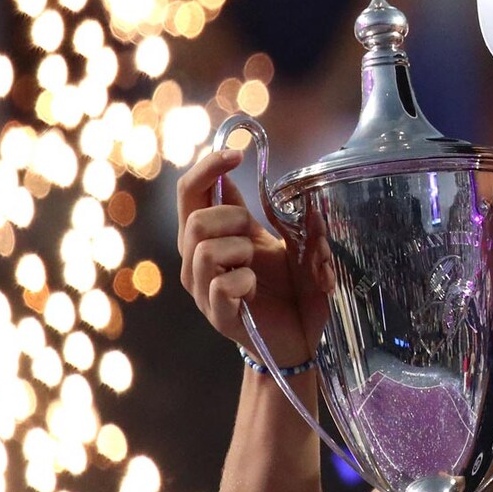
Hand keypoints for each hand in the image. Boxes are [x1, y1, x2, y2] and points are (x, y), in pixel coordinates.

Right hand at [176, 150, 318, 366]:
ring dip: (239, 250)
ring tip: (255, 263)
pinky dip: (244, 282)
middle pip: (194, 220)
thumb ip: (287, 216)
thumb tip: (284, 185)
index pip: (190, 192)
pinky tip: (255, 289)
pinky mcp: (218, 316)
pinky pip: (220, 287)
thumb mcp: (296, 244)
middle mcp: (198, 260)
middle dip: (231, 218)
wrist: (302, 337)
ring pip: (202, 251)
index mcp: (213, 236)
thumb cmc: (294, 288)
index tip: (236, 154)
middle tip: (254, 233)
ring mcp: (204, 290)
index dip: (207, 167)